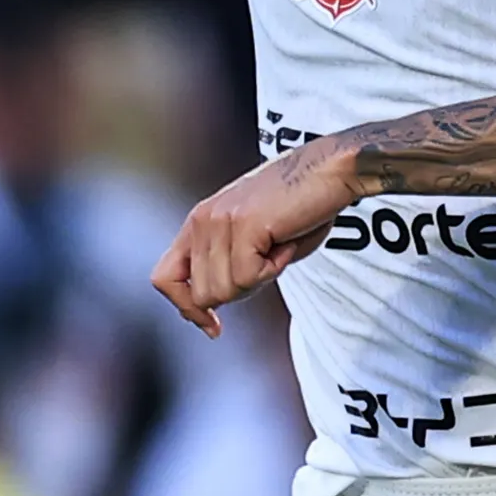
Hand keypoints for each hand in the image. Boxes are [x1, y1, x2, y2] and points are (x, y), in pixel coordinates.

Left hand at [150, 138, 360, 337]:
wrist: (331, 169)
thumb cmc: (302, 206)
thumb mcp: (254, 241)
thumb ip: (227, 268)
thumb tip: (208, 306)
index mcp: (199, 222)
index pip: (164, 277)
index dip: (186, 308)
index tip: (214, 325)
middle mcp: (202, 220)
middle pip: (202, 294)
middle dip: (239, 293)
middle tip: (267, 264)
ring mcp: (219, 220)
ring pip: (224, 290)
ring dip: (259, 279)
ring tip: (276, 246)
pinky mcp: (243, 223)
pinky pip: (248, 277)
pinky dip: (274, 269)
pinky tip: (284, 242)